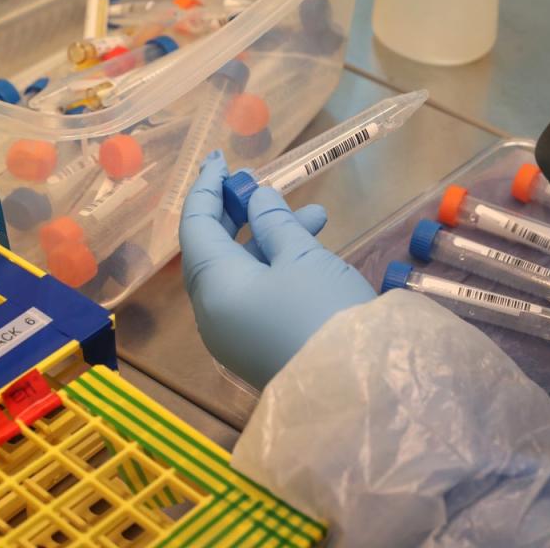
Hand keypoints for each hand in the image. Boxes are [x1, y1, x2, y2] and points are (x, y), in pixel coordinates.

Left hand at [180, 151, 376, 388]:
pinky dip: (277, 269)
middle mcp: (214, 312)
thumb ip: (275, 223)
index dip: (207, 188)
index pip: (195, 226)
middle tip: (262, 184)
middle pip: (213, 250)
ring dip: (270, 239)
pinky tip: (314, 254)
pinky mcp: (259, 349)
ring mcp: (235, 335)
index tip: (221, 160)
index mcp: (214, 286)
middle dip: (239, 212)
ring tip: (316, 216)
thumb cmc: (324, 312)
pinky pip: (256, 296)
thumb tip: (257, 199)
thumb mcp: (303, 257)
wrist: (354, 390)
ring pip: (241, 273)